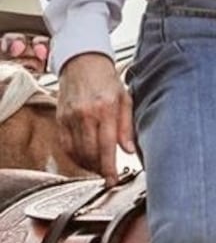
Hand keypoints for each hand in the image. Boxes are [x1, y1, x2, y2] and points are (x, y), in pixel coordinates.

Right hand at [57, 52, 135, 185]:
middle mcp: (86, 115)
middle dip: (99, 168)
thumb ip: (127, 125)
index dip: (109, 167)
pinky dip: (74, 157)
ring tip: (98, 167)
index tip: (112, 180)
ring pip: (76, 152)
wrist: (83, 62)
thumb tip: (129, 150)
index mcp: (105, 109)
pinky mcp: (60, 120)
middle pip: (90, 153)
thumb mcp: (125, 98)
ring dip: (87, 165)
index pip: (107, 146)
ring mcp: (70, 118)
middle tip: (107, 174)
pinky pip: (65, 146)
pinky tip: (84, 158)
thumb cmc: (107, 80)